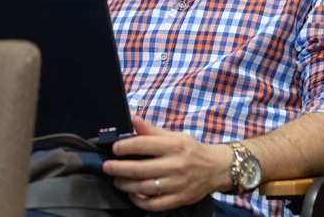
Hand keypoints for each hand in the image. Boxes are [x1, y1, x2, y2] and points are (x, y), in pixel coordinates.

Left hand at [102, 116, 232, 211]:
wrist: (216, 168)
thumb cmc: (191, 150)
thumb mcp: (174, 135)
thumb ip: (152, 130)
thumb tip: (133, 119)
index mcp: (173, 146)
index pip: (142, 145)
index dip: (124, 147)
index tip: (114, 149)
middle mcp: (175, 165)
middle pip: (140, 169)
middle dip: (119, 168)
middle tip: (107, 167)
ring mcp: (178, 184)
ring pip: (145, 188)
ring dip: (126, 185)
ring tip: (117, 181)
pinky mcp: (180, 199)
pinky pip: (155, 204)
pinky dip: (140, 201)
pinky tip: (132, 195)